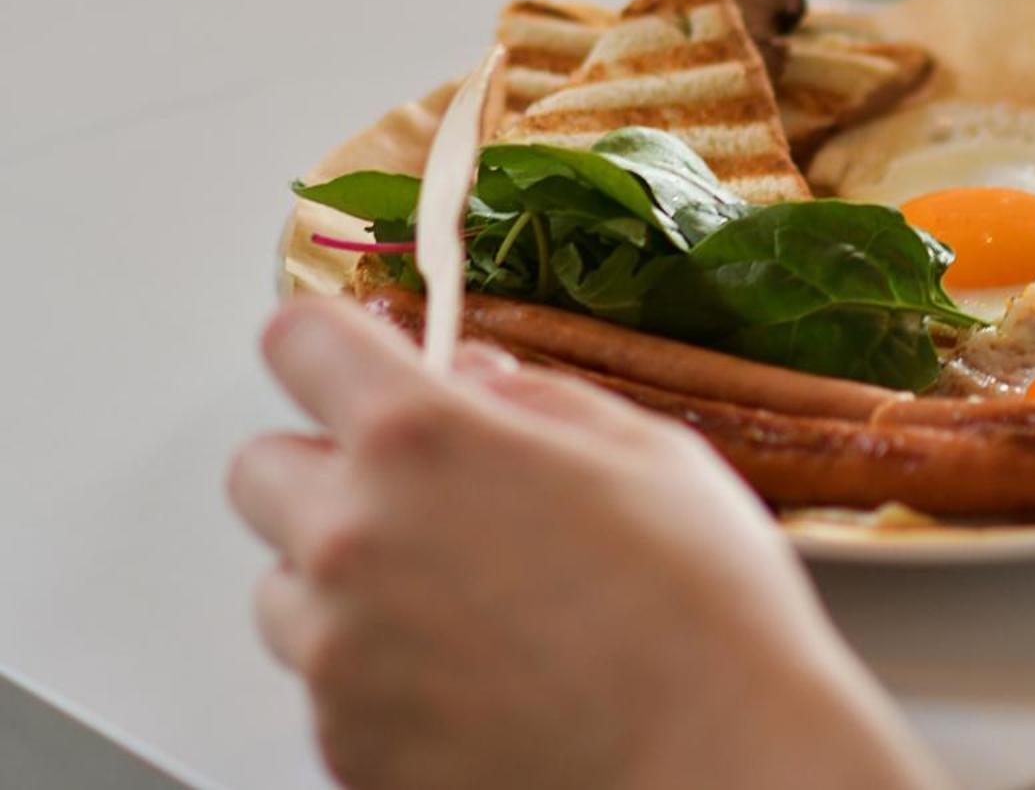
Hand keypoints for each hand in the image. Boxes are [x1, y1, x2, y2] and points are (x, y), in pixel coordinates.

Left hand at [228, 296, 941, 789]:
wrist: (719, 766)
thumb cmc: (705, 614)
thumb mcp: (651, 454)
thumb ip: (540, 400)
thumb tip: (478, 381)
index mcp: (423, 442)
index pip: (300, 342)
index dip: (333, 347)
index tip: (358, 363)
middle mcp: (355, 540)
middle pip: (260, 470)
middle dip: (331, 470)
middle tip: (427, 496)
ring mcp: (339, 656)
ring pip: (286, 589)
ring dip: (346, 581)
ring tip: (464, 604)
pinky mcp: (346, 746)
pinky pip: (326, 687)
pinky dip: (378, 674)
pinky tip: (479, 676)